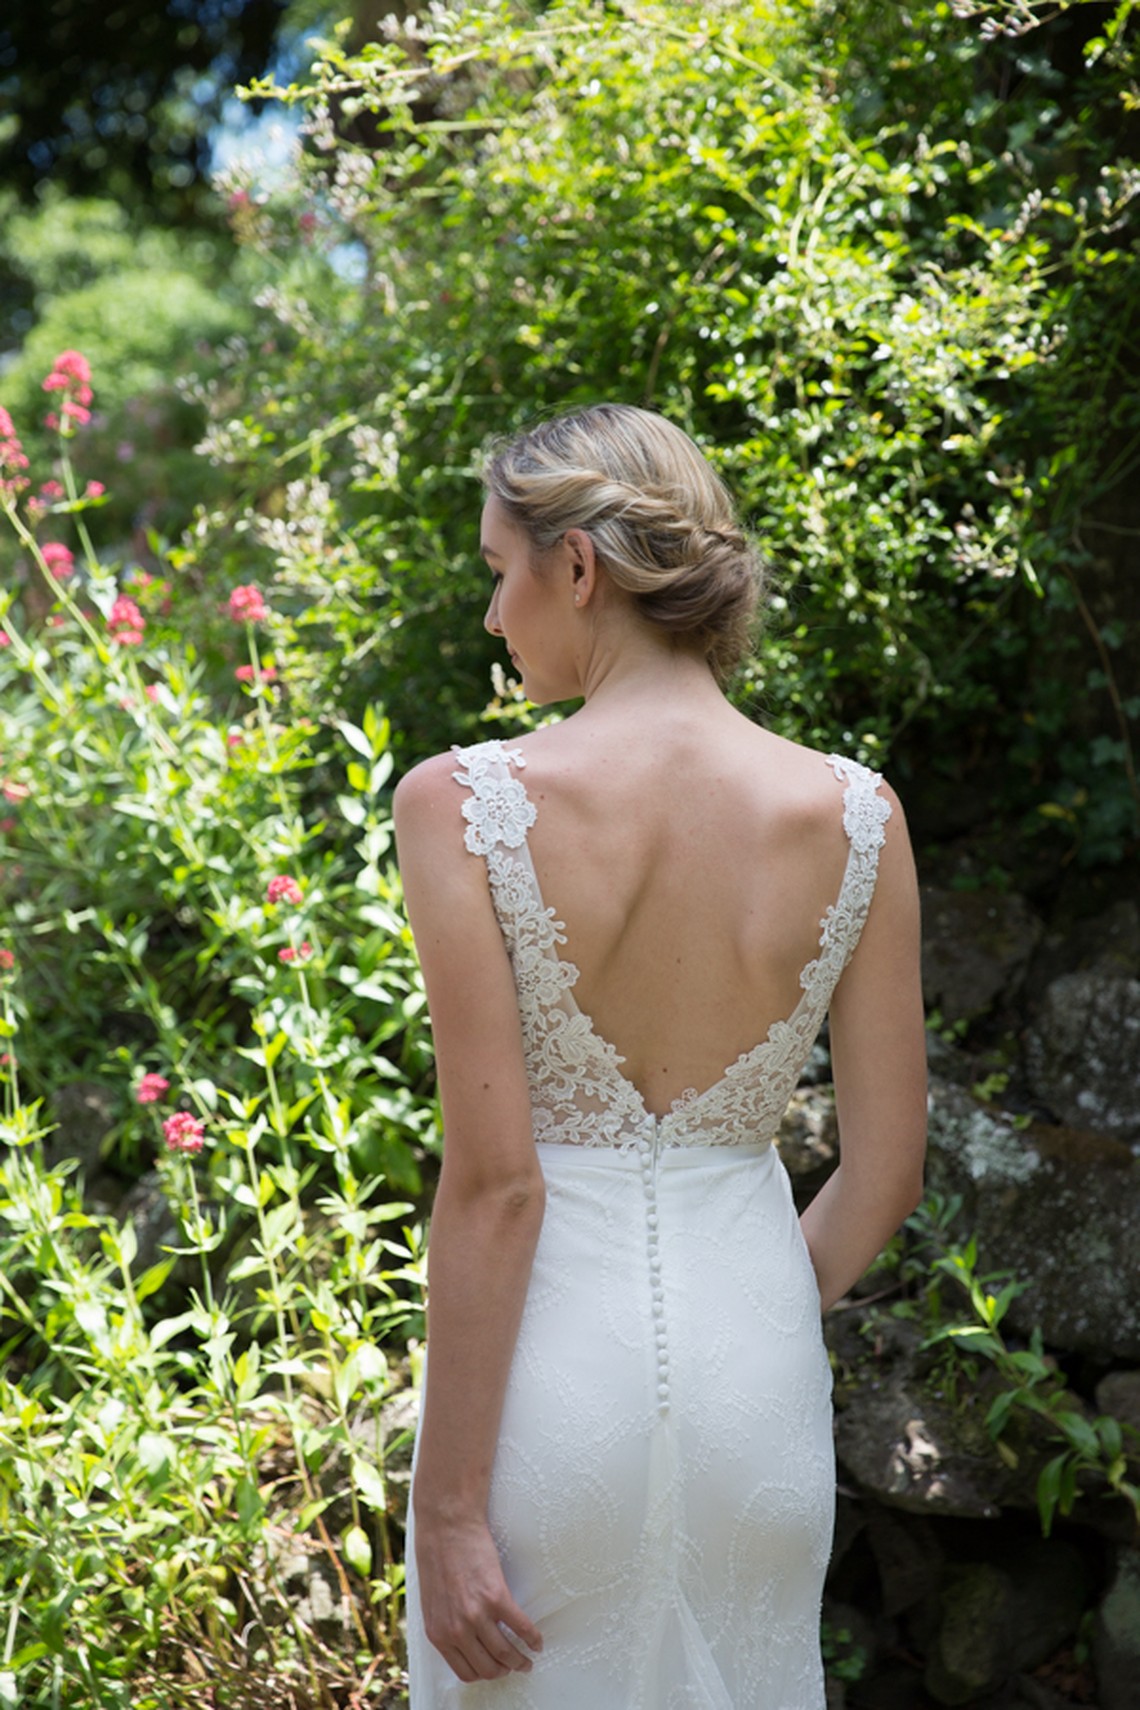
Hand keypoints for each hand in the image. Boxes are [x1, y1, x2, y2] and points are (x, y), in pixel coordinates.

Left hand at [415, 1512, 542, 1682]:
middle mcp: (456, 1630)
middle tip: (515, 1666)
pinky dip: (532, 1638)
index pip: (466, 1671)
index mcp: (438, 1633)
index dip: (484, 1673)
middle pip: (487, 1668)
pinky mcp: (495, 1596)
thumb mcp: (432, 1601)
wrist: (445, 1526)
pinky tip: (537, 1641)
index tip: (495, 1669)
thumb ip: (445, 1624)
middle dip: (504, 1671)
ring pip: (504, 1653)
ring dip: (520, 1660)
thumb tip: (463, 1641)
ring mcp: (476, 1614)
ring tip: (528, 1659)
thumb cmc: (436, 1557)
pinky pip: (520, 1626)